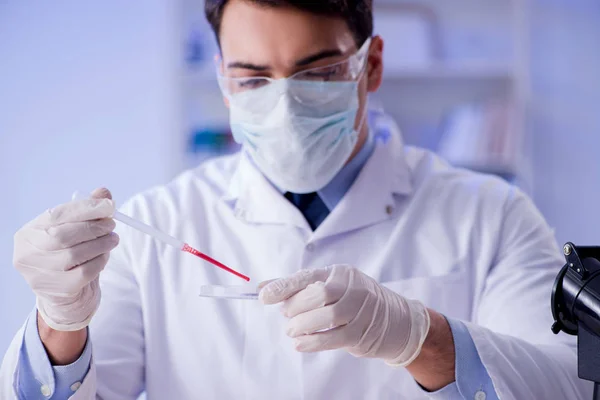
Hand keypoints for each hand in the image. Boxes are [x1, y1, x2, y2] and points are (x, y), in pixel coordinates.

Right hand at [13, 188, 118, 331]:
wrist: (67, 294)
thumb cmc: (69, 254)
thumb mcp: (74, 230)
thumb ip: (86, 210)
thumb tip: (104, 193)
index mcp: (29, 232)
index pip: (56, 215)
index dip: (85, 208)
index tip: (109, 205)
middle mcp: (27, 253)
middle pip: (63, 235)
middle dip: (93, 227)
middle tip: (112, 225)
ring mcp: (39, 274)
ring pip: (75, 254)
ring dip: (100, 244)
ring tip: (112, 239)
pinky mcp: (56, 290)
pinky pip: (84, 272)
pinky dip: (99, 261)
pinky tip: (104, 256)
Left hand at [259, 265, 429, 365]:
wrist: (394, 320)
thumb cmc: (352, 301)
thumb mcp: (329, 286)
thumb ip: (297, 287)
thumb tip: (263, 288)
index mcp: (340, 273)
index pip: (308, 276)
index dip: (284, 286)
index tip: (263, 296)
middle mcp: (353, 287)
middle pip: (319, 294)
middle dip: (296, 306)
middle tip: (287, 316)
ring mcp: (361, 310)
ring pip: (328, 316)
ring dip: (303, 325)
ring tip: (292, 331)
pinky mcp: (362, 332)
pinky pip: (334, 337)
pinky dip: (313, 342)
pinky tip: (300, 344)